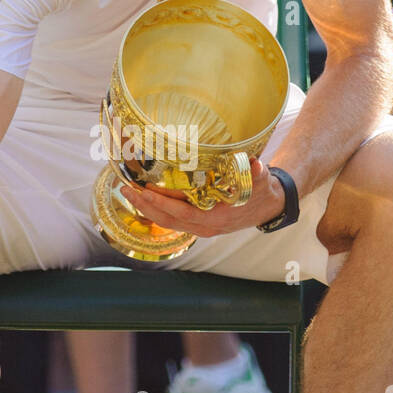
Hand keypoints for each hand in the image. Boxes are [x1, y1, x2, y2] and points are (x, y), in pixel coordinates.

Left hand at [120, 158, 284, 238]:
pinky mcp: (196, 224)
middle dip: (145, 205)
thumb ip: (256, 174)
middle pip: (167, 220)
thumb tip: (255, 164)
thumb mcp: (261, 181)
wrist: (267, 206)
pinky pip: (171, 220)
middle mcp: (204, 227)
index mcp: (216, 218)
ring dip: (145, 208)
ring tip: (127, 192)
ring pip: (166, 222)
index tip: (145, 191)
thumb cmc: (261, 192)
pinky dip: (155, 210)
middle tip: (125, 189)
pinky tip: (142, 199)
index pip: (183, 212)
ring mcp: (199, 228)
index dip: (163, 203)